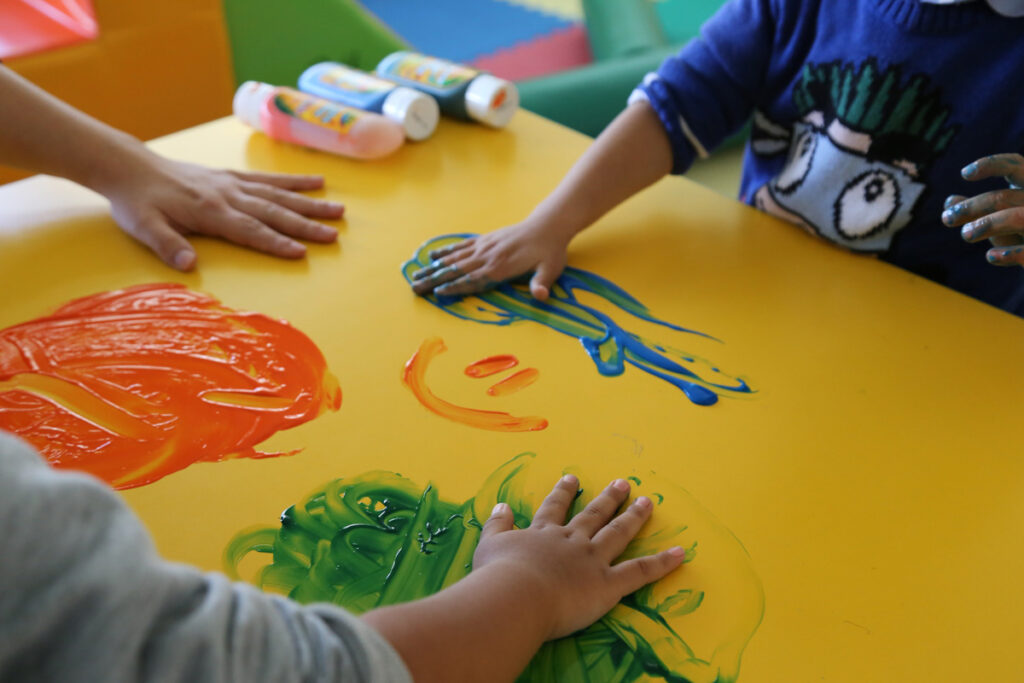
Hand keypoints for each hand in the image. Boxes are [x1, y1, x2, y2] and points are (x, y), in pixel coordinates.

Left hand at [102, 152, 343, 270]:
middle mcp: (228, 195)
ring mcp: (233, 184)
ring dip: (310, 204)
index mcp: (210, 211)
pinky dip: (294, 181)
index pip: (250, 230)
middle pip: (273, 212)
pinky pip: (268, 180)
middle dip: (305, 225)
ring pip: (278, 194)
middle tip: (333, 235)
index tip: (301, 253)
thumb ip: (167, 245)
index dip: (275, 242)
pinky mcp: (233, 177)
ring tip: (338, 210)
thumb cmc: (137, 202)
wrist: (130, 167)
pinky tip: (317, 182)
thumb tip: (189, 264)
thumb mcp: (143, 227)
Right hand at [409, 219, 569, 300]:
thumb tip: (541, 296)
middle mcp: (488, 256)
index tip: (437, 293)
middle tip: (415, 288)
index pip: (474, 280)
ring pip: (454, 258)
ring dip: (434, 267)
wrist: (548, 225)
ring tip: (415, 275)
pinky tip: (432, 256)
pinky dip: (446, 251)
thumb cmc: (550, 251)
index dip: (455, 287)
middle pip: (457, 270)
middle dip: (435, 280)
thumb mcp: (551, 269)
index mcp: (501, 267)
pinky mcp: (484, 239)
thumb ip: (542, 283)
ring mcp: (484, 246)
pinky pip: (461, 246)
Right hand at [473, 475, 685, 640]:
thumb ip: (497, 525)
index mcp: (543, 534)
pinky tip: (679, 553)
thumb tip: (500, 506)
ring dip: (634, 517)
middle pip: (593, 515)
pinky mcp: (608, 584)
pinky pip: (640, 572)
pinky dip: (661, 563)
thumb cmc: (498, 575)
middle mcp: (571, 541)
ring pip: (618, 534)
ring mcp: (592, 560)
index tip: (572, 477)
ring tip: (648, 501)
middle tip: (623, 483)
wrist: (516, 596)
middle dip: (609, 498)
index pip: (555, 508)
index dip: (564, 493)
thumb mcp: (490, 545)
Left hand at [942, 153, 1023, 266]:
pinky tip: (991, 256)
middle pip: (1003, 198)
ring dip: (987, 225)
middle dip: (971, 208)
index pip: (1015, 166)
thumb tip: (949, 202)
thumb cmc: (1022, 236)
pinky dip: (1009, 253)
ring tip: (965, 234)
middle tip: (947, 218)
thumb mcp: (999, 220)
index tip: (964, 174)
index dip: (992, 165)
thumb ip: (977, 211)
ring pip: (1017, 217)